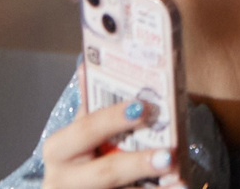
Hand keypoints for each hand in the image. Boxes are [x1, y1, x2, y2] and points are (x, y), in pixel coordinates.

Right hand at [37, 94, 184, 187]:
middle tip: (168, 155)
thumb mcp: (76, 136)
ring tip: (180, 178)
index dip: (113, 118)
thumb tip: (87, 63)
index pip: (87, 129)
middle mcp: (62, 180)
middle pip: (105, 173)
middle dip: (138, 163)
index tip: (142, 107)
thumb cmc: (76, 161)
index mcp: (58, 150)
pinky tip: (178, 188)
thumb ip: (88, 108)